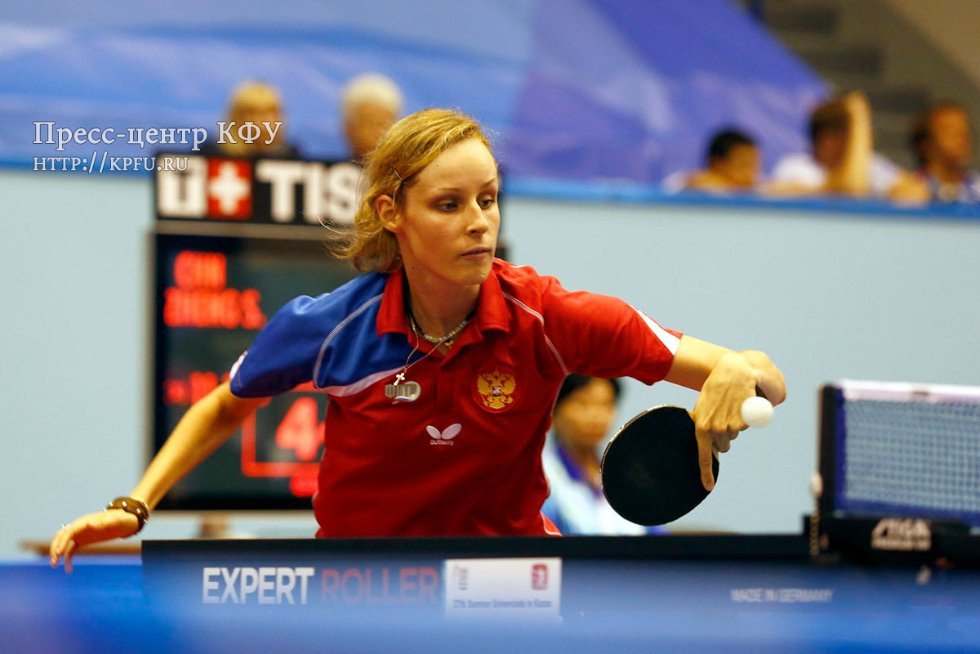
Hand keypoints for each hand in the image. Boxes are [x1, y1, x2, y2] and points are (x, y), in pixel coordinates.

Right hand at [49, 510, 139, 573]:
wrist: (129, 520)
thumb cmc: (123, 519)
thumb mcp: (116, 521)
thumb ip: (105, 522)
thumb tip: (90, 524)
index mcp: (86, 521)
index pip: (69, 531)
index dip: (62, 541)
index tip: (58, 553)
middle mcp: (81, 526)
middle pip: (61, 536)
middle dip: (55, 548)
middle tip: (53, 562)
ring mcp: (81, 533)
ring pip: (64, 543)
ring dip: (58, 553)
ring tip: (55, 566)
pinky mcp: (84, 540)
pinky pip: (71, 549)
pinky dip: (67, 557)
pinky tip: (69, 569)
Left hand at [692, 351, 785, 490]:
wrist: (732, 371)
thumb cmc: (716, 389)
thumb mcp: (704, 407)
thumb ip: (705, 425)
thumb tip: (714, 445)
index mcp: (701, 427)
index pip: (704, 456)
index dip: (706, 473)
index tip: (708, 487)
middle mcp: (715, 430)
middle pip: (724, 445)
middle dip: (725, 436)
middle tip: (724, 417)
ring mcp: (730, 427)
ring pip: (735, 436)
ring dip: (734, 425)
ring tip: (731, 406)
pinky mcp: (745, 422)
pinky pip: (745, 428)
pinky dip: (744, 420)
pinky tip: (740, 405)